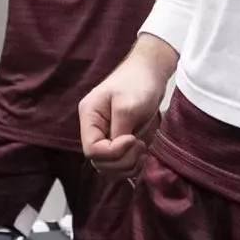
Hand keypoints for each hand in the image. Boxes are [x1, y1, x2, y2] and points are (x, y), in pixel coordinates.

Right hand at [79, 34, 177, 177]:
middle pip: (99, 162)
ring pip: (109, 167)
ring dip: (128, 165)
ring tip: (143, 150)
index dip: (113, 152)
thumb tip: (118, 151)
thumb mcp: (128, 106)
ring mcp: (105, 136)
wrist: (150, 72)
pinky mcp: (118, 141)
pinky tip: (143, 153)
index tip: (133, 139)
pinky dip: (132, 164)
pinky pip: (119, 163)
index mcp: (89, 117)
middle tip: (141, 146)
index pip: (92, 150)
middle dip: (122, 161)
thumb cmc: (137, 83)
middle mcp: (94, 129)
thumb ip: (119, 131)